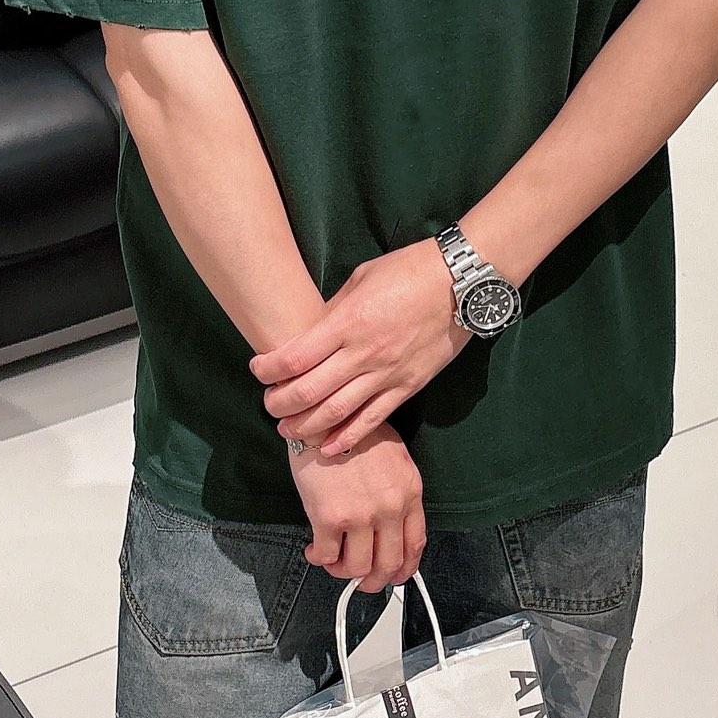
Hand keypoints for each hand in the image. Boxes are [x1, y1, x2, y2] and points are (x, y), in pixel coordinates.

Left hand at [249, 239, 472, 454]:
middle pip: (309, 390)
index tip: (258, 370)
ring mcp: (387, 373)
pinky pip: (373, 419)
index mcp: (348, 321)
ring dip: (306, 426)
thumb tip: (310, 334)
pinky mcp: (408, 386)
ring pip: (337, 412)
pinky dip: (348, 436)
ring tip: (288, 430)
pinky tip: (329, 446)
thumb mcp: (360, 280)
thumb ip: (334, 313)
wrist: (460, 283)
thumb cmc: (408, 271)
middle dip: (280, 404)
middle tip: (269, 406)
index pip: (294, 357)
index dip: (268, 369)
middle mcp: (364, 352)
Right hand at [289, 421, 425, 591]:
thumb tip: (391, 523)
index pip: (415, 545)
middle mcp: (389, 508)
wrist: (324, 417)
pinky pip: (326, 556)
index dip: (404, 569)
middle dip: (373, 581)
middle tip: (360, 580)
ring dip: (342, 572)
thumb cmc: (354, 433)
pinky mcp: (329, 517)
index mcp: (409, 493)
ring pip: (357, 568)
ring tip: (333, 561)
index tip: (394, 575)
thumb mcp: (394, 459)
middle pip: (388, 565)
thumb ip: (397, 492)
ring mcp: (360, 515)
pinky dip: (319, 559)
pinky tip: (314, 550)